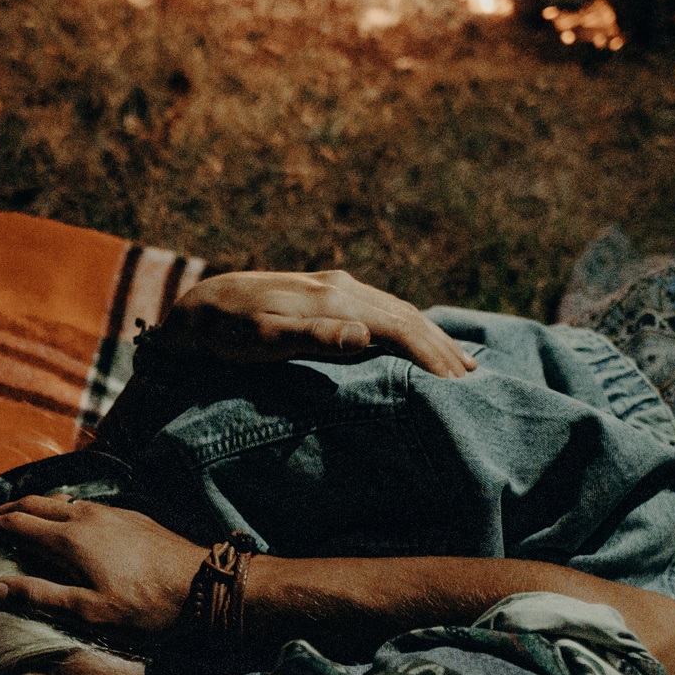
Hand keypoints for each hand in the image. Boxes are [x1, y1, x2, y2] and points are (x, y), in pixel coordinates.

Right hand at [0, 496, 203, 648]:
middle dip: (1, 511)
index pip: (14, 523)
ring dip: (28, 508)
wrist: (201, 583)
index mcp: (69, 539)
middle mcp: (84, 516)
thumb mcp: (89, 611)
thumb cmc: (146, 606)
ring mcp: (107, 511)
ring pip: (56, 500)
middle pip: (31, 503)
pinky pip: (79, 504)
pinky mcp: (125, 515)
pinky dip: (55, 510)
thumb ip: (39, 597)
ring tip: (13, 521)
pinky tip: (60, 526)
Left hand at [158, 270, 474, 378]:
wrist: (200, 307)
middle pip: (409, 317)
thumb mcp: (264, 339)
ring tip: (462, 366)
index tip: (457, 386)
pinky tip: (421, 342)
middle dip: (443, 349)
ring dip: (433, 338)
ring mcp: (338, 289)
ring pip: (400, 312)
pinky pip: (385, 312)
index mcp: (336, 299)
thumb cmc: (228, 332)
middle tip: (474, 385)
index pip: (400, 327)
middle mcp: (343, 288)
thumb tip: (363, 335)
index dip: (431, 356)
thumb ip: (313, 336)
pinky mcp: (331, 294)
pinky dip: (412, 329)